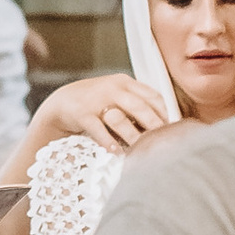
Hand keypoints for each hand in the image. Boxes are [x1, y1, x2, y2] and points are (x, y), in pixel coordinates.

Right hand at [47, 73, 171, 154]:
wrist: (64, 101)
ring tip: (142, 150)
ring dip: (133, 135)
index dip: (164, 114)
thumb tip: (163, 125)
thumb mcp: (118, 95)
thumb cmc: (98, 102)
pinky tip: (117, 152)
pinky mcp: (82, 113)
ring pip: (120, 118)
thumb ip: (137, 104)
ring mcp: (96, 99)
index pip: (152, 96)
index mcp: (125, 82)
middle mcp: (113, 88)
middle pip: (140, 106)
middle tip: (163, 143)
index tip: (170, 130)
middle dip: (154, 125)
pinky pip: (97, 129)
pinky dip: (108, 142)